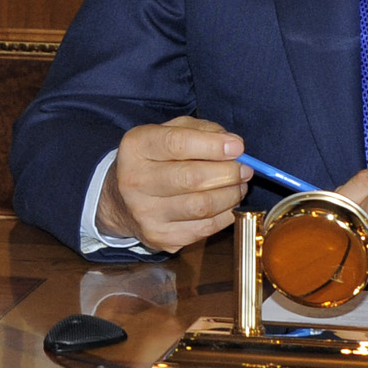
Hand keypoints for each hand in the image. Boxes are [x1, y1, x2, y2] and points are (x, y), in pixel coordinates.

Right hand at [94, 117, 250, 253]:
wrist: (122, 200)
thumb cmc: (153, 161)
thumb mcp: (168, 133)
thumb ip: (201, 131)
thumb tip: (234, 145)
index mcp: (136, 147)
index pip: (177, 144)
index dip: (212, 146)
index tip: (238, 147)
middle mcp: (135, 181)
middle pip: (191, 178)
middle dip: (228, 173)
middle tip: (244, 169)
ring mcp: (146, 213)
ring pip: (202, 206)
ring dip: (231, 195)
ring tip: (239, 185)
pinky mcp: (160, 237)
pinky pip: (205, 228)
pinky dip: (225, 215)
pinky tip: (227, 204)